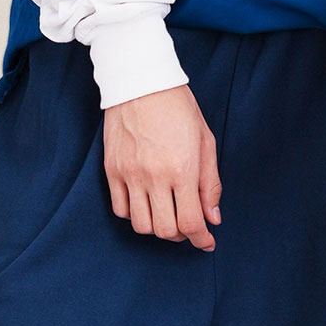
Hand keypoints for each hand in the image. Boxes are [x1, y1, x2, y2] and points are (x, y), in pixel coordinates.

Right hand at [103, 84, 221, 250]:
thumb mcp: (206, 142)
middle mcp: (154, 177)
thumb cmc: (179, 109)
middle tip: (190, 226)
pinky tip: (147, 204)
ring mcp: (130, 175)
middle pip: (166, 230)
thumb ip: (210, 184)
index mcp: (182, 170)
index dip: (201, 239)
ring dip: (158, 228)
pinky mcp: (112, 170)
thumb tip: (213, 218)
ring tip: (168, 216)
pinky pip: (120, 209)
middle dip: (182, 235)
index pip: (191, 222)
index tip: (207, 243)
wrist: (140, 82)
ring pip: (141, 225)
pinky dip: (135, 215)